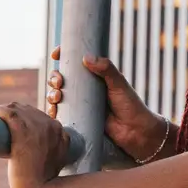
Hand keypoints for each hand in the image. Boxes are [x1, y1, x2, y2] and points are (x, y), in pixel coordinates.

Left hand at [0, 101, 71, 187]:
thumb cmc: (44, 181)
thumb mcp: (56, 160)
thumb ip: (53, 150)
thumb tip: (40, 149)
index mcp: (59, 131)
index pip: (37, 115)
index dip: (22, 118)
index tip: (11, 127)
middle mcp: (51, 125)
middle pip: (26, 109)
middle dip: (11, 113)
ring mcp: (38, 127)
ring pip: (16, 107)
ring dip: (2, 111)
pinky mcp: (23, 132)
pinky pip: (8, 113)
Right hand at [46, 45, 168, 162]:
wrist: (136, 132)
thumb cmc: (131, 106)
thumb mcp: (119, 84)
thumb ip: (107, 69)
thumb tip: (86, 57)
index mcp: (95, 77)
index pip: (75, 63)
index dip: (63, 56)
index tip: (56, 55)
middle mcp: (85, 90)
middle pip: (62, 79)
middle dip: (55, 77)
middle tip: (59, 81)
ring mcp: (81, 105)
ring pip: (58, 96)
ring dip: (52, 94)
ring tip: (58, 97)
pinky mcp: (78, 120)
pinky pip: (61, 114)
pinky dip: (53, 111)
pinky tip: (54, 110)